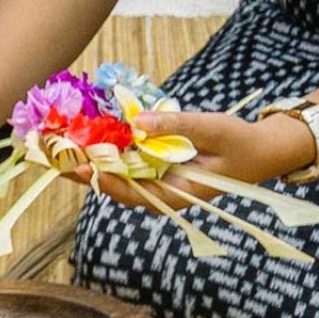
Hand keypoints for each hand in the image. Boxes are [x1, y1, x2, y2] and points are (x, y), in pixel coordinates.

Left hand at [73, 111, 315, 209]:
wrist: (262, 151)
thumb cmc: (240, 142)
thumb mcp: (211, 128)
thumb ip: (176, 125)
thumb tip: (136, 122)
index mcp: (176, 195)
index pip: (131, 193)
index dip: (103, 180)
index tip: (80, 167)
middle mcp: (162, 194)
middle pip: (116, 185)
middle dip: (87, 171)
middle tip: (56, 157)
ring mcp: (158, 182)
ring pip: (119, 175)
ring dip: (93, 161)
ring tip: (62, 147)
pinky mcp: (158, 170)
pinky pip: (129, 163)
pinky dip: (110, 151)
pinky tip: (89, 138)